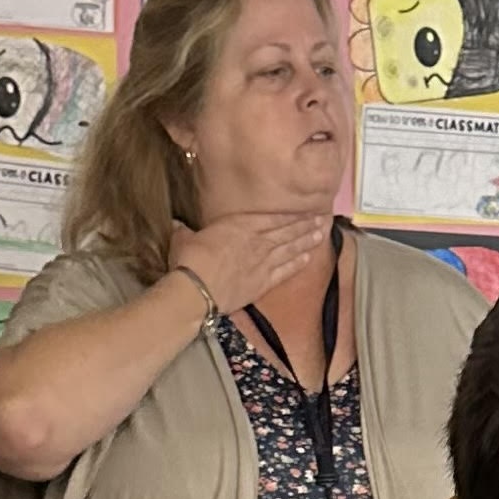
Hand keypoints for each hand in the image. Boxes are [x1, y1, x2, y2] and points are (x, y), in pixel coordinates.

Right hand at [169, 210, 331, 316]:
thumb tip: (176, 225)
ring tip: (321, 235)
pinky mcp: (263, 282)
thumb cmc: (189, 260)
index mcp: (240, 225)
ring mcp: (263, 262)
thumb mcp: (184, 238)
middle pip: (287, 231)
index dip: (291, 214)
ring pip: (291, 248)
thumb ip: (185, 231)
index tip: (304, 210)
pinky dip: (298, 264)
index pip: (272, 217)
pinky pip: (285, 270)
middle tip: (322, 219)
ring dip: (307, 241)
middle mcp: (257, 240)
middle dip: (305, 225)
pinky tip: (308, 258)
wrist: (196, 288)